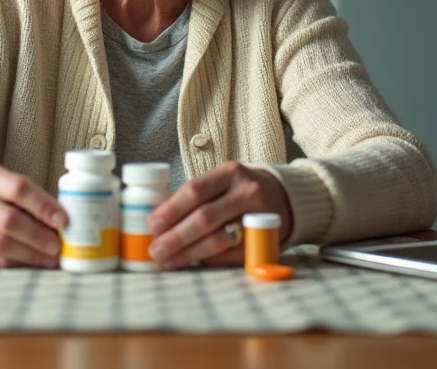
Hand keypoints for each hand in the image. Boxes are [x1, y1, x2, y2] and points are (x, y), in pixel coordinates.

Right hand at [0, 163, 69, 267]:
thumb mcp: (3, 185)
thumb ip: (30, 199)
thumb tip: (62, 224)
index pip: (18, 189)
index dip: (44, 206)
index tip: (64, 221)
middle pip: (9, 220)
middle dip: (38, 236)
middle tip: (58, 246)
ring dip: (30, 254)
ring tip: (49, 258)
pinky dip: (16, 262)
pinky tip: (31, 262)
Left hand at [145, 162, 291, 270]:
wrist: (285, 198)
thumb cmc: (240, 191)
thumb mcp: (221, 182)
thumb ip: (194, 196)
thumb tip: (156, 215)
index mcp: (230, 173)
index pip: (195, 190)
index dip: (171, 209)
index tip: (152, 225)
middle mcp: (247, 192)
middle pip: (205, 217)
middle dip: (176, 236)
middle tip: (155, 250)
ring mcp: (259, 217)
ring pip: (218, 239)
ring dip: (188, 252)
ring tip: (167, 260)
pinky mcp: (264, 241)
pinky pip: (232, 255)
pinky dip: (209, 260)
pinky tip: (192, 263)